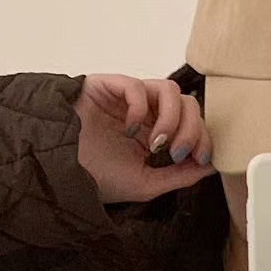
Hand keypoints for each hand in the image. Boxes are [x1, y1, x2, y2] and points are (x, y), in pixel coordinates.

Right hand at [72, 75, 217, 205]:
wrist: (58, 171)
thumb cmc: (96, 178)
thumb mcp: (146, 184)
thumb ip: (179, 175)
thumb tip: (212, 166)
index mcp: (156, 134)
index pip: (193, 123)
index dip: (203, 137)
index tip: (200, 158)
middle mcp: (147, 113)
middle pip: (188, 104)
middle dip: (191, 129)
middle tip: (177, 153)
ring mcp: (129, 99)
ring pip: (169, 90)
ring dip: (172, 118)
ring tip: (157, 143)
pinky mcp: (108, 86)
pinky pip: (137, 86)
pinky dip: (140, 108)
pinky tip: (130, 129)